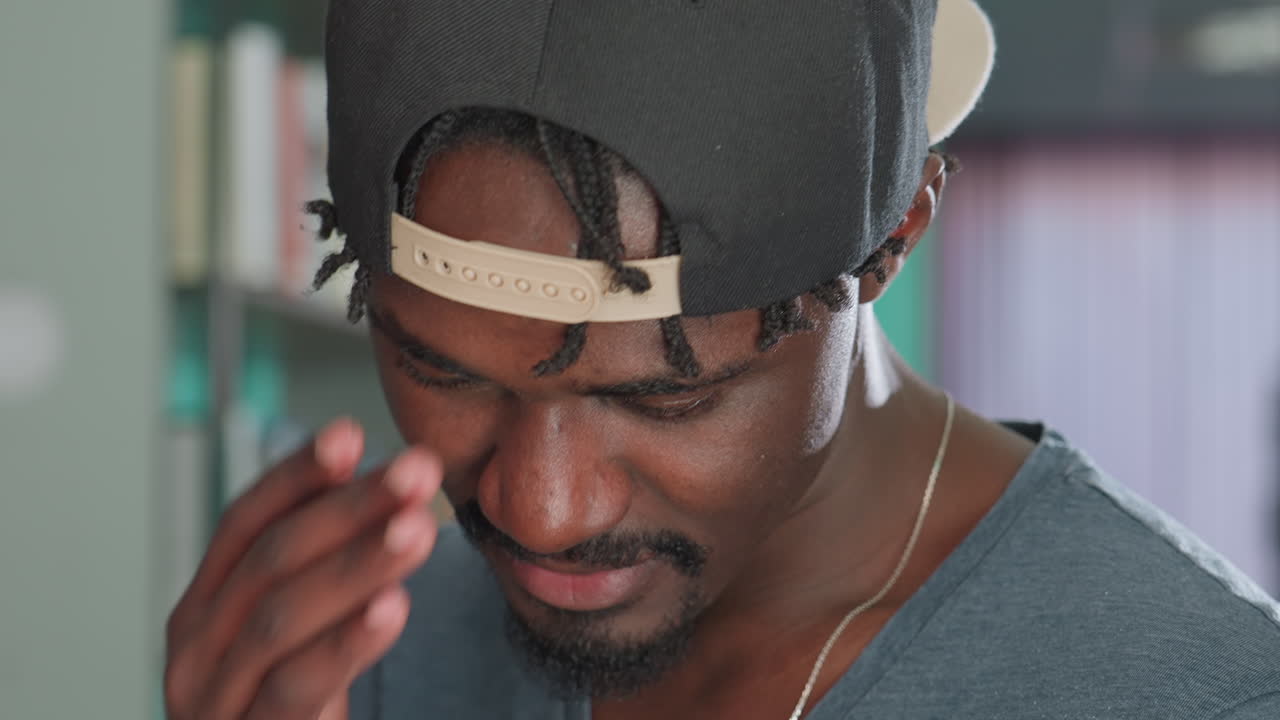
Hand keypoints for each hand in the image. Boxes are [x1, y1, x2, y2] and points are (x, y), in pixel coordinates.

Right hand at [164, 418, 441, 719]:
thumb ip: (324, 564)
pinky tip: (393, 607)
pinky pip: (294, 688)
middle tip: (417, 471)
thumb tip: (382, 478)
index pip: (245, 521)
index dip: (298, 474)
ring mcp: (212, 700)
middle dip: (350, 509)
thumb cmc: (293, 707)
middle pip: (270, 559)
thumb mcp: (302, 628)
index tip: (354, 432)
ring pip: (282, 616)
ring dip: (357, 564)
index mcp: (205, 605)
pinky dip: (345, 643)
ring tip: (421, 527)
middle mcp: (194, 647)